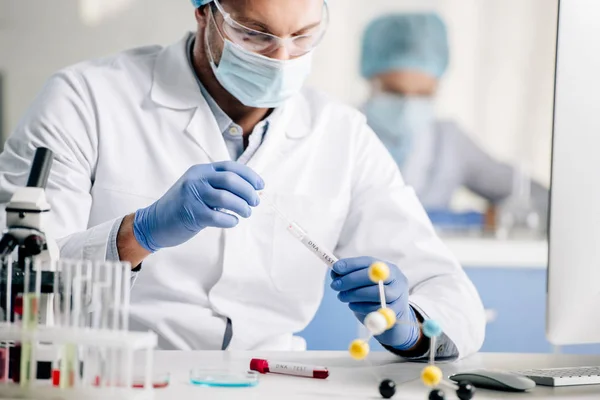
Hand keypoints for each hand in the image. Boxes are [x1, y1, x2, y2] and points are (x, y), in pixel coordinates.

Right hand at [133, 161, 263, 252]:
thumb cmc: (182, 206)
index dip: (249, 175)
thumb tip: (250, 189)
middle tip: (255, 202)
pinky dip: (230, 220)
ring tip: (246, 213)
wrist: (154, 222)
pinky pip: (217, 217)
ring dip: (242, 207)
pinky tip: (233, 222)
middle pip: (230, 180)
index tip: (261, 186)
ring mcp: (192, 196)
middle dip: (248, 191)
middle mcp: (196, 180)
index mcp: (200, 171)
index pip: (230, 167)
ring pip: (226, 198)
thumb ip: (218, 185)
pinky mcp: (191, 214)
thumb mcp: (198, 187)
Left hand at [330, 257, 420, 349]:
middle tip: (335, 285)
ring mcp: (399, 296)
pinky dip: (360, 307)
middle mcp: (397, 279)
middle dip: (351, 279)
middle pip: (374, 276)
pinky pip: (376, 309)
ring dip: (354, 294)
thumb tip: (335, 271)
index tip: (335, 268)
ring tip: (342, 296)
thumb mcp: (364, 283)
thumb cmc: (374, 297)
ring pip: (376, 293)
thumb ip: (351, 275)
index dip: (352, 264)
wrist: (392, 319)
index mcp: (388, 268)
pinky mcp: (396, 313)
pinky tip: (353, 306)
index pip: (370, 262)